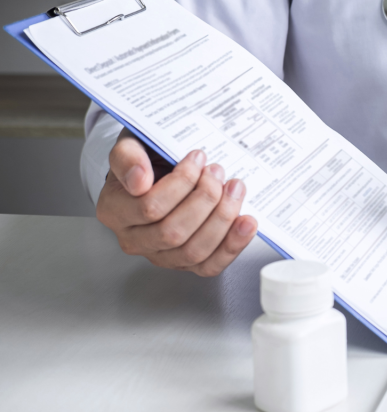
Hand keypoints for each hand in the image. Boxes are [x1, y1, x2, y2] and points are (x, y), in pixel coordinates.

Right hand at [96, 129, 257, 275]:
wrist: (158, 170)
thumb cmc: (146, 159)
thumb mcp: (131, 145)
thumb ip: (127, 157)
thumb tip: (139, 180)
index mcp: (114, 211)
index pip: (149, 207)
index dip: (181, 182)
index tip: (198, 157)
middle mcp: (134, 239)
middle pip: (173, 233)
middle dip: (205, 199)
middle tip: (218, 173)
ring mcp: (161, 256)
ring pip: (193, 251)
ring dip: (222, 219)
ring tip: (234, 189)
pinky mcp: (187, 264)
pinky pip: (210, 266)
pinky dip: (233, 245)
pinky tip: (246, 222)